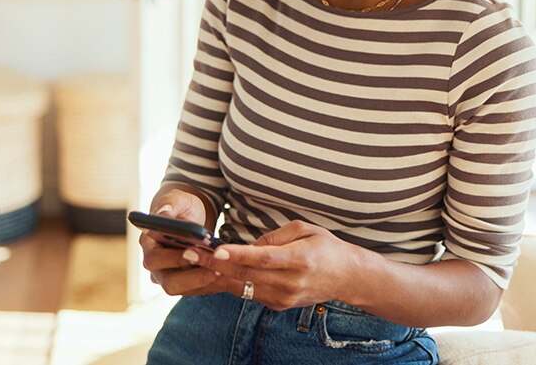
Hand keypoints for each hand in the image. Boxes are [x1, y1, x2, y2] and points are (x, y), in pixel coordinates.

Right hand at [139, 189, 223, 296]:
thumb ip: (169, 204)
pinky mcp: (184, 283)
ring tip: (228, 273)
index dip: (175, 259)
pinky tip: (232, 278)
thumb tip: (164, 213)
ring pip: (186, 290)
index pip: (155, 259)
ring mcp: (168, 276)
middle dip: (195, 278)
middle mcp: (155, 265)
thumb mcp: (177, 200)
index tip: (197, 252)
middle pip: (170, 283)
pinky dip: (214, 285)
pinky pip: (198, 290)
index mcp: (148, 244)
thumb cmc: (181, 206)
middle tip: (218, 269)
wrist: (189, 216)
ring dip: (208, 284)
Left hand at [190, 220, 359, 310]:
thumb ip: (276, 236)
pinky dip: (232, 283)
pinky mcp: (278, 305)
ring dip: (217, 274)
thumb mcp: (305, 229)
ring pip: (243, 287)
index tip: (216, 250)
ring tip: (194, 260)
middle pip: (246, 275)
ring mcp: (284, 298)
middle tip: (189, 253)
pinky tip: (216, 271)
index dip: (237, 255)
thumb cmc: (325, 247)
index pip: (262, 258)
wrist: (345, 277)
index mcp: (299, 260)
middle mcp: (290, 283)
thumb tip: (249, 245)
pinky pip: (249, 293)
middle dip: (215, 264)